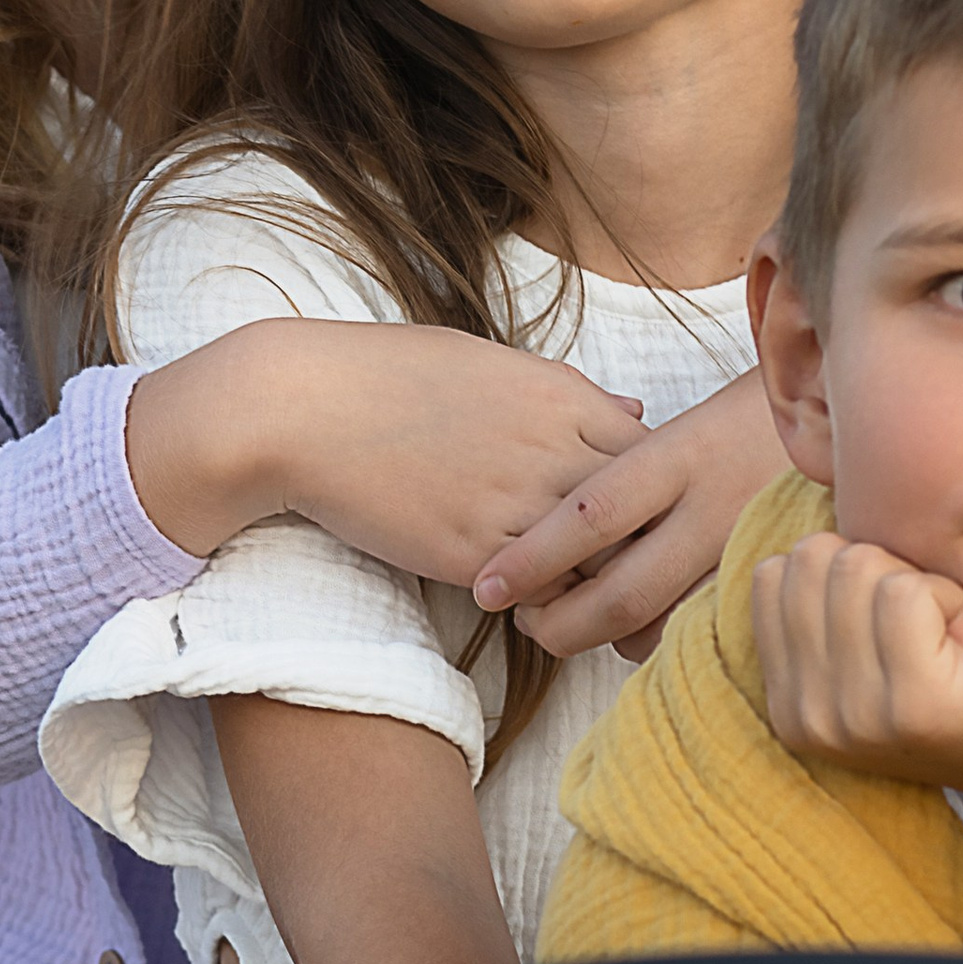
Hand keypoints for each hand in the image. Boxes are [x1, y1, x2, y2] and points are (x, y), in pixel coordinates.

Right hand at [130, 319, 642, 570]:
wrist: (304, 409)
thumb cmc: (391, 375)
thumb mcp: (491, 363)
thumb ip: (571, 393)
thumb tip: (635, 412)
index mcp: (561, 397)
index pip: (655, 455)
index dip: (659, 487)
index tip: (647, 509)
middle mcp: (550, 450)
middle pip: (644, 513)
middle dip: (652, 542)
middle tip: (649, 569)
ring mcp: (514, 504)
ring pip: (602, 562)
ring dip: (605, 580)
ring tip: (604, 595)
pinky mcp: (473, 553)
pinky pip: (544, 591)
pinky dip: (552, 600)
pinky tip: (541, 600)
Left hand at [472, 365, 782, 660]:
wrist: (857, 415)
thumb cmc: (755, 414)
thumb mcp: (686, 420)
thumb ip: (629, 461)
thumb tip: (557, 513)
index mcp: (681, 455)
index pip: (591, 516)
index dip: (532, 559)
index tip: (488, 586)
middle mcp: (714, 508)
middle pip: (620, 592)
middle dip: (559, 623)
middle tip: (524, 623)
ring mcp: (750, 553)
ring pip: (661, 625)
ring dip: (604, 638)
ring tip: (566, 625)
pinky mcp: (776, 584)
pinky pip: (703, 632)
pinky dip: (659, 639)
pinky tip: (632, 629)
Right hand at [750, 529, 962, 803]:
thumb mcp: (884, 636)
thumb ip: (834, 590)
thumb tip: (817, 483)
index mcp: (790, 701)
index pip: (775, 571)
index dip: (852, 574)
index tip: (903, 633)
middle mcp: (808, 716)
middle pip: (815, 557)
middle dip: (887, 574)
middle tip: (937, 639)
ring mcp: (855, 716)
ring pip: (860, 565)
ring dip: (925, 587)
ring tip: (957, 646)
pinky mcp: (914, 705)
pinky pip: (908, 591)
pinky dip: (954, 600)